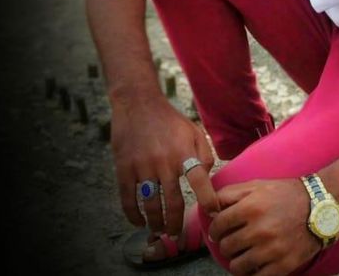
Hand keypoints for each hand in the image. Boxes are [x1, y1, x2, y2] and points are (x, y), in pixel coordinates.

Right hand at [111, 93, 219, 235]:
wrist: (138, 103)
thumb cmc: (169, 119)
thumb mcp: (193, 130)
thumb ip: (204, 153)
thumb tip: (206, 177)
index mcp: (184, 152)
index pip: (200, 181)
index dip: (208, 199)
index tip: (213, 214)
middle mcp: (165, 162)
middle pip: (174, 202)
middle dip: (177, 223)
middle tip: (177, 235)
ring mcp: (143, 167)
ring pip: (152, 205)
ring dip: (156, 223)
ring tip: (159, 230)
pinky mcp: (125, 169)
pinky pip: (129, 199)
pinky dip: (133, 215)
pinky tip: (139, 222)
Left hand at [209, 178, 321, 275]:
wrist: (320, 206)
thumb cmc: (285, 194)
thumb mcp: (257, 185)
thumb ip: (230, 194)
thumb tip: (209, 208)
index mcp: (251, 207)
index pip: (218, 225)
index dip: (215, 230)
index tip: (218, 232)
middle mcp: (259, 229)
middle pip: (226, 247)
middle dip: (226, 244)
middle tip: (233, 242)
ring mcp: (271, 250)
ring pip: (237, 266)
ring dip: (236, 261)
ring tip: (243, 254)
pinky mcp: (283, 265)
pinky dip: (252, 273)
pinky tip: (256, 263)